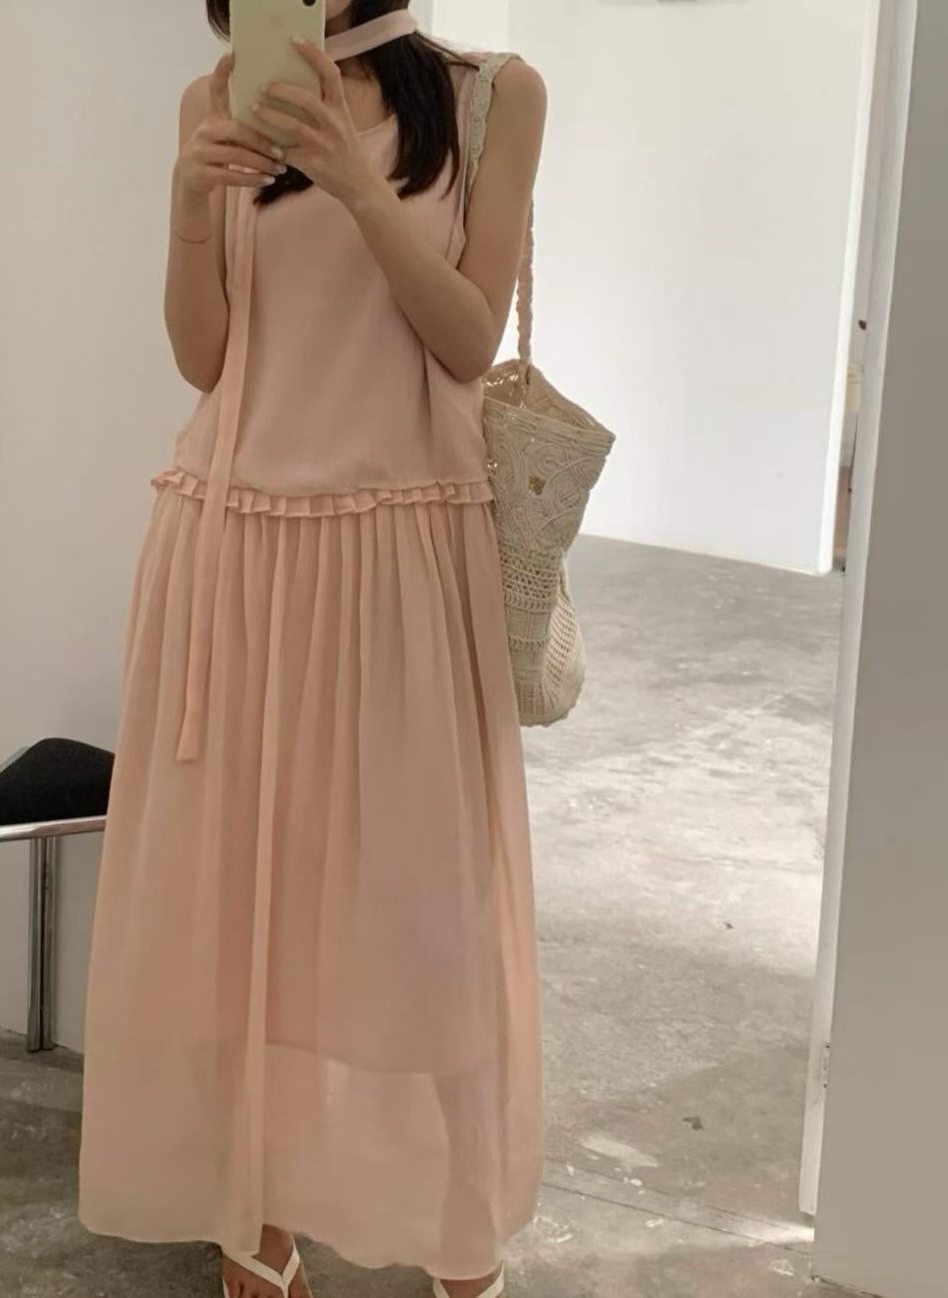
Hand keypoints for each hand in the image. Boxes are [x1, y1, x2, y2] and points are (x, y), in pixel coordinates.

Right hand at [174, 50, 287, 198]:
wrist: (189, 181)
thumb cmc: (217, 155)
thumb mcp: (225, 136)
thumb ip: (242, 126)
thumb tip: (277, 116)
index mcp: (212, 118)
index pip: (215, 91)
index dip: (221, 72)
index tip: (231, 54)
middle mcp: (204, 131)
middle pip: (236, 131)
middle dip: (261, 142)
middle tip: (281, 151)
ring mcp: (200, 152)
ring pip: (235, 156)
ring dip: (261, 163)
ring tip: (280, 169)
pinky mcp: (201, 173)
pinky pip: (230, 176)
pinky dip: (252, 179)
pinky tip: (268, 180)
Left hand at [249, 39, 379, 207]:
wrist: (359, 185)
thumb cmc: (347, 151)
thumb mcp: (343, 124)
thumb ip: (325, 106)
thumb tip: (295, 87)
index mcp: (341, 109)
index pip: (330, 74)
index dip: (313, 54)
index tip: (295, 41)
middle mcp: (334, 124)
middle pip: (306, 99)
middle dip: (281, 90)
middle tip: (263, 86)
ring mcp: (323, 145)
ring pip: (292, 125)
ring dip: (270, 115)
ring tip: (254, 108)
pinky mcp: (313, 164)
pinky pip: (286, 151)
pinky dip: (271, 146)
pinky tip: (260, 141)